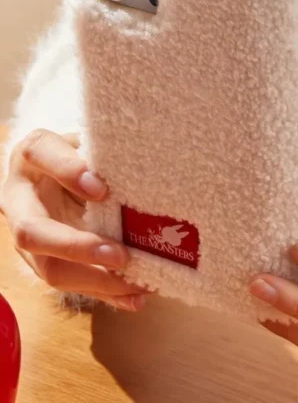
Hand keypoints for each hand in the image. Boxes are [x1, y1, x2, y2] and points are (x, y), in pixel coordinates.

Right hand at [0, 129, 146, 310]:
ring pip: (50, 269)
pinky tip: (134, 298)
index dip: (68, 172)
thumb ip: (100, 153)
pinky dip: (106, 293)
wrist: (54, 169)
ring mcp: (30, 237)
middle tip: (121, 257)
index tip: (102, 188)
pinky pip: (73, 282)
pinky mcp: (47, 260)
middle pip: (33, 232)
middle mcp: (21, 200)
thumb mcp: (86, 140)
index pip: (41, 154)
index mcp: (31, 157)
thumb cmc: (77, 151)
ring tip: (136, 285)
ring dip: (96, 281)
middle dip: (78, 248)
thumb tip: (126, 178)